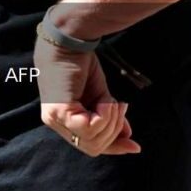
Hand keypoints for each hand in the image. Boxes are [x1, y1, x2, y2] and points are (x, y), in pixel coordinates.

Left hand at [34, 37, 139, 156]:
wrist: (69, 42)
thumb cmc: (82, 64)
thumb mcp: (100, 96)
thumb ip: (109, 117)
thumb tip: (128, 136)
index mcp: (63, 120)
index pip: (88, 144)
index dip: (112, 147)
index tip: (135, 146)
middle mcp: (55, 123)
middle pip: (92, 148)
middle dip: (114, 132)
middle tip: (121, 107)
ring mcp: (55, 119)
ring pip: (92, 140)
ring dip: (111, 122)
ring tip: (113, 102)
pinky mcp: (59, 112)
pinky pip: (89, 128)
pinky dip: (104, 117)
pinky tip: (105, 101)